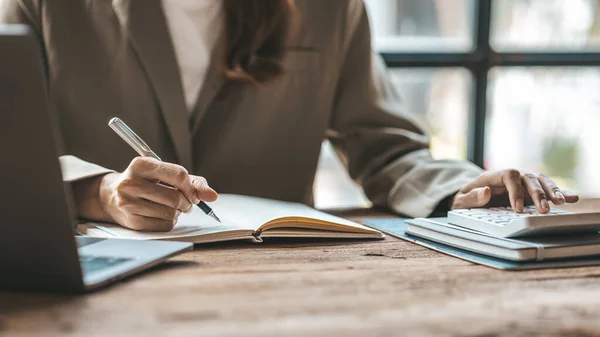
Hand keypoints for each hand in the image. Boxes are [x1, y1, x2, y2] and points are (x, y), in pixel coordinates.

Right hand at [78, 157, 217, 230]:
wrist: (112, 196)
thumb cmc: (147, 183)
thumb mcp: (166, 175)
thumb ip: (193, 182)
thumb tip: (212, 196)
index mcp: (142, 164)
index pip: (179, 175)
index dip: (192, 187)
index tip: (193, 193)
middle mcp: (132, 182)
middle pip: (176, 197)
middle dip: (187, 203)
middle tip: (184, 203)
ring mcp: (128, 202)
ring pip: (171, 213)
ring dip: (177, 213)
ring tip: (169, 207)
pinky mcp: (130, 221)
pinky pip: (164, 226)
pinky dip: (170, 222)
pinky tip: (161, 215)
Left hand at [451, 169, 578, 213]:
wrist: (469, 196)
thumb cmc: (465, 198)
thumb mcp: (460, 200)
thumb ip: (471, 197)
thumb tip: (485, 192)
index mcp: (493, 176)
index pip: (508, 176)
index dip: (515, 191)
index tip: (517, 209)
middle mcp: (511, 176)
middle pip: (527, 178)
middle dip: (536, 194)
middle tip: (543, 210)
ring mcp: (522, 182)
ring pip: (540, 181)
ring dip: (551, 191)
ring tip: (561, 203)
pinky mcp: (530, 190)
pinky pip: (546, 188)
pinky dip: (559, 192)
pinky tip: (573, 198)